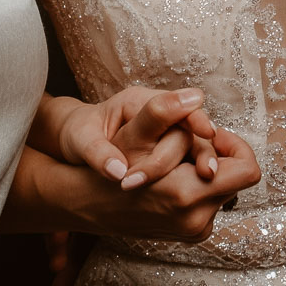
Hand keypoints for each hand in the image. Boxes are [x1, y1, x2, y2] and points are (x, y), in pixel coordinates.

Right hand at [27, 124, 260, 242]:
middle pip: (237, 179)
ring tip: (181, 156)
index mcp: (188, 197)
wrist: (86, 203)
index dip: (235, 145)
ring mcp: (193, 231)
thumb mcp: (135, 135)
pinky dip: (200, 184)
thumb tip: (196, 95)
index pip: (248, 170)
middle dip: (220, 155)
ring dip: (208, 169)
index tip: (212, 133)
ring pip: (224, 189)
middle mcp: (196, 220)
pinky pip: (211, 202)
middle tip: (194, 140)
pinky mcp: (189, 234)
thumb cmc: (111, 166)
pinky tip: (176, 173)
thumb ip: (164, 112)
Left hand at [51, 86, 221, 186]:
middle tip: (206, 172)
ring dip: (203, 159)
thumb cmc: (79, 134)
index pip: (172, 104)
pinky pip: (189, 155)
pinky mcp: (168, 146)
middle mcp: (157, 112)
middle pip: (187, 128)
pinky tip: (205, 183)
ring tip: (208, 179)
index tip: (207, 131)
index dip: (193, 117)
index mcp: (136, 102)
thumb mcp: (80, 141)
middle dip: (200, 149)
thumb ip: (98, 154)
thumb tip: (117, 172)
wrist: (77, 139)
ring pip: (194, 142)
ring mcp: (165, 129)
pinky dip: (197, 168)